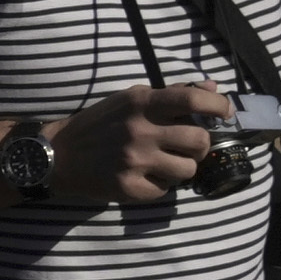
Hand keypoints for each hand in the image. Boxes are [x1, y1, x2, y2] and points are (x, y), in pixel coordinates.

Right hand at [51, 84, 231, 204]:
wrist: (56, 156)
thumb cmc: (98, 125)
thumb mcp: (130, 101)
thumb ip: (171, 94)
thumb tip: (213, 89)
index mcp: (141, 104)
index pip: (193, 100)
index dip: (218, 106)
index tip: (224, 114)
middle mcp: (139, 130)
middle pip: (199, 140)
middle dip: (199, 146)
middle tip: (186, 147)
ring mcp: (134, 161)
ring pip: (188, 170)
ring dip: (181, 168)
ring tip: (164, 165)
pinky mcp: (128, 187)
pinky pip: (165, 190)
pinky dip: (160, 186)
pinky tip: (143, 177)